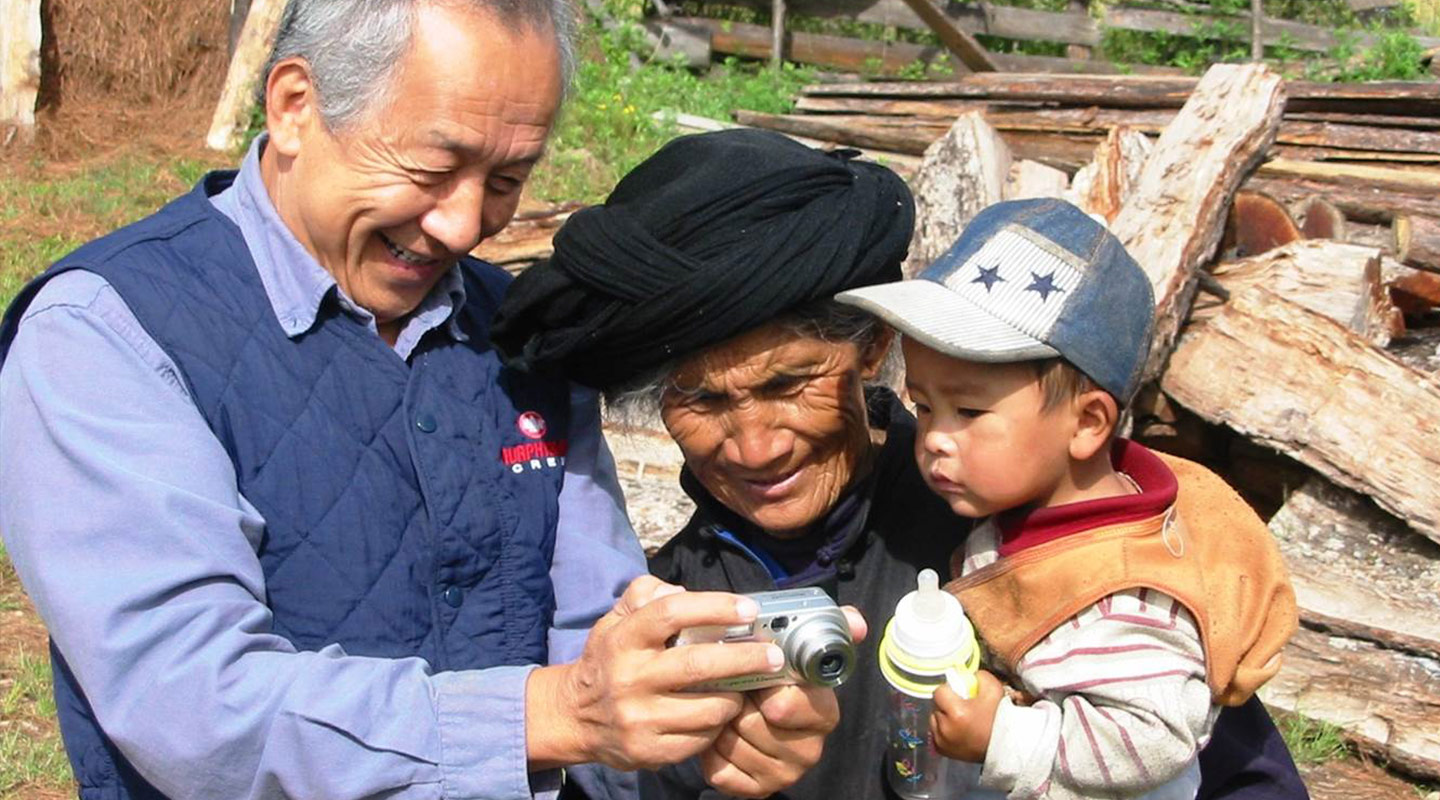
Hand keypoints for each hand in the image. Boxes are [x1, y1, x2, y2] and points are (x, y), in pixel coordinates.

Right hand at [526, 576, 786, 770]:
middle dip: (745, 658)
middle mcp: (629, 678)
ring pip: (708, 708)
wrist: (575, 717)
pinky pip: (700, 739)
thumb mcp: (614, 620)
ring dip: (736, 697)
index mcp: (623, 639)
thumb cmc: (608, 660)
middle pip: (698, 665)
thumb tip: (680, 588)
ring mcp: (638, 718)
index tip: (748, 608)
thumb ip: (643, 594)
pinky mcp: (649, 750)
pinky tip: (720, 714)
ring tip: (745, 688)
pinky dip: (718, 726)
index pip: (671, 613)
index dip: (714, 607)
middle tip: (774, 655)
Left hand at [697, 605, 868, 797]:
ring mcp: (783, 774)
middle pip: (752, 723)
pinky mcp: (753, 791)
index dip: (766, 689)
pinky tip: (719, 734)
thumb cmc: (774, 680)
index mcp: (824, 715)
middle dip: (738, 701)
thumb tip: (856, 622)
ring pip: (732, 743)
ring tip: (727, 708)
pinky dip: (710, 750)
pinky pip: (718, 768)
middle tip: (737, 689)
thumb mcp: (798, 652)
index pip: (788, 704)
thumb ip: (827, 629)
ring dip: (720, 722)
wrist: (751, 715)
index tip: (758, 676)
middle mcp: (809, 750)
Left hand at [931, 669, 1004, 763]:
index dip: (950, 690)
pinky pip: (936, 733)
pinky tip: (958, 730)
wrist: (1005, 746)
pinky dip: (944, 730)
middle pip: (936, 706)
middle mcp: (945, 729)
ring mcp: (942, 741)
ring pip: (934, 719)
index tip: (961, 694)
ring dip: (944, 717)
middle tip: (963, 706)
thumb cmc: (1000, 718)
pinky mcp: (942, 750)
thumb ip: (978, 676)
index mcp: (956, 713)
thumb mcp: (994, 689)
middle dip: (947, 704)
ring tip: (961, 719)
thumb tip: (963, 675)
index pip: (939, 692)